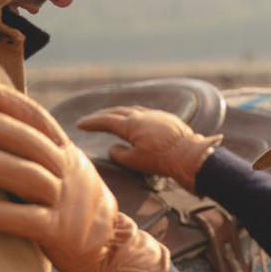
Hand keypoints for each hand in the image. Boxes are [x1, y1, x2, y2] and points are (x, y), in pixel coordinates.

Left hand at [0, 82, 169, 271]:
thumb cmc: (69, 206)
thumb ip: (34, 153)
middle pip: (32, 144)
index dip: (12, 102)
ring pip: (30, 177)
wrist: (108, 248)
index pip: (39, 120)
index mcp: (66, 154)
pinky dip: (3, 214)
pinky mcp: (58, 232)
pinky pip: (30, 220)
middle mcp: (67, 173)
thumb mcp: (62, 171)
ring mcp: (65, 202)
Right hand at [77, 106, 221, 193]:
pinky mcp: (168, 118)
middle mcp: (142, 116)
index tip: (80, 124)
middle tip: (92, 119)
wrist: (190, 155)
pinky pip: (146, 112)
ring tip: (112, 117)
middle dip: (103, 115)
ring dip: (119, 112)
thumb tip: (112, 148)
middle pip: (117, 112)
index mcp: (131, 125)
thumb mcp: (135, 162)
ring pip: (133, 109)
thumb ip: (120, 154)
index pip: (106, 121)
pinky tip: (136, 119)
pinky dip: (135, 114)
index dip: (92, 122)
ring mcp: (156, 115)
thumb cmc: (162, 160)